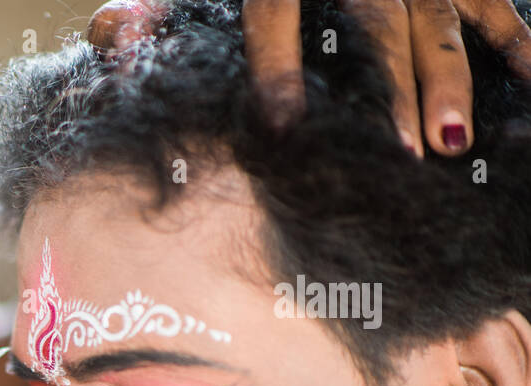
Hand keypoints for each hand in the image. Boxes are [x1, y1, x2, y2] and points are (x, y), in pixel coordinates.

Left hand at [87, 0, 530, 154]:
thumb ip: (154, 2)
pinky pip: (488, 1)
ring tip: (450, 144)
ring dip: (447, 82)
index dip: (280, 67)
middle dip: (392, 92)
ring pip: (437, 18)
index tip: (285, 126)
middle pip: (375, 26)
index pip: (276, 12)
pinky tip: (529, 86)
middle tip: (403, 156)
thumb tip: (111, 37)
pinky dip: (514, 43)